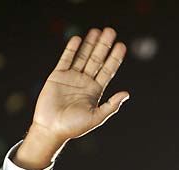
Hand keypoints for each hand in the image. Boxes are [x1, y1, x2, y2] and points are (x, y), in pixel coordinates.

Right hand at [14, 27, 128, 169]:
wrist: (51, 129)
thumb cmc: (74, 127)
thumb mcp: (96, 117)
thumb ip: (111, 105)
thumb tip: (126, 93)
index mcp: (95, 92)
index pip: (108, 71)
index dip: (114, 58)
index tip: (122, 45)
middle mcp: (85, 82)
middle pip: (97, 60)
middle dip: (104, 46)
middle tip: (111, 31)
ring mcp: (71, 78)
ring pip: (83, 57)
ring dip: (90, 44)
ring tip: (96, 31)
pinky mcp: (57, 76)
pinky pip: (66, 59)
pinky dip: (71, 49)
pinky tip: (78, 39)